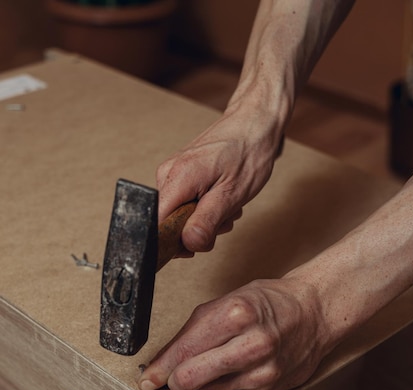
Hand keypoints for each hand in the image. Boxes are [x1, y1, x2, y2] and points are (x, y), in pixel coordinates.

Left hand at [137, 278, 328, 389]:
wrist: (315, 312)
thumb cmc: (268, 303)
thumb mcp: (228, 300)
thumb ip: (194, 330)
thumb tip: (163, 362)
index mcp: (236, 313)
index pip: (184, 350)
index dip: (160, 369)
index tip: (147, 380)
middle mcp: (252, 344)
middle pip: (191, 378)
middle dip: (175, 382)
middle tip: (172, 380)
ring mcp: (263, 369)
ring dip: (204, 380)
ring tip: (220, 359)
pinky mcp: (269, 388)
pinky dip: (228, 383)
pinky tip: (241, 366)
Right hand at [157, 104, 280, 253]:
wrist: (256, 123)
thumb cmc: (248, 153)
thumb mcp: (231, 194)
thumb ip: (207, 222)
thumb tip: (187, 244)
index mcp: (176, 178)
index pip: (156, 225)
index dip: (173, 241)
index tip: (196, 242)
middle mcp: (168, 175)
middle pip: (170, 223)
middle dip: (198, 229)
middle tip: (223, 216)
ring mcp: (174, 174)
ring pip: (182, 216)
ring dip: (208, 219)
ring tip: (228, 203)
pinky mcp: (183, 176)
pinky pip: (189, 205)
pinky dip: (209, 208)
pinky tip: (224, 197)